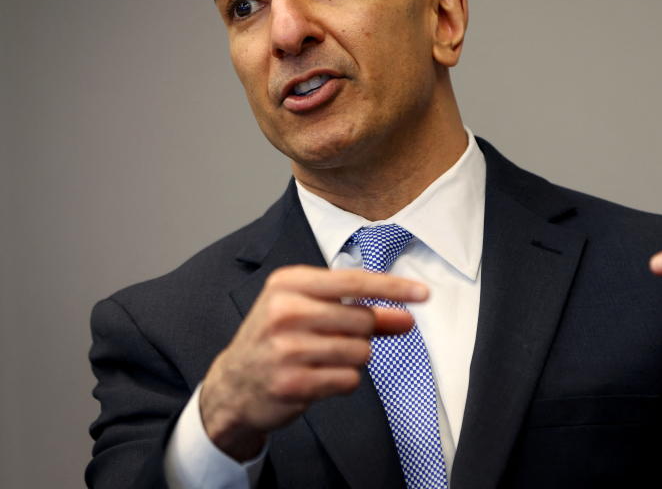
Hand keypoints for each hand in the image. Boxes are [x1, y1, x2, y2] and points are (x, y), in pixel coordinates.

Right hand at [199, 265, 427, 460]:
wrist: (232, 386)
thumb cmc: (277, 339)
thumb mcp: (309, 311)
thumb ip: (359, 310)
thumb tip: (406, 317)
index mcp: (288, 283)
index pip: (354, 281)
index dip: (393, 288)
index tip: (423, 293)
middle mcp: (285, 312)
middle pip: (362, 319)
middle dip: (364, 333)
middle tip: (339, 339)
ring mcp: (286, 349)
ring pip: (360, 352)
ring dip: (353, 359)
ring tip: (323, 359)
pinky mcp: (292, 383)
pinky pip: (349, 380)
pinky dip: (343, 381)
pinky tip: (318, 378)